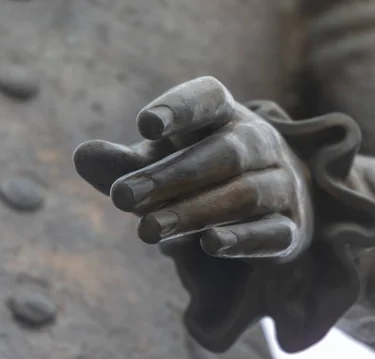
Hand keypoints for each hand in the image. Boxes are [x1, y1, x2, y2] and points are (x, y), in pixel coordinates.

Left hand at [74, 76, 313, 261]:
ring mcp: (281, 185)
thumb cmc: (201, 177)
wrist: (264, 207)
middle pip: (224, 153)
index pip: (209, 99)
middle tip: (122, 198)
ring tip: (147, 231)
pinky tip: (209, 244)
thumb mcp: (162, 166)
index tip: (144, 126)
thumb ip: (125, 165)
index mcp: (226, 117)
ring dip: (195, 211)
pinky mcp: (291, 228)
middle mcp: (260, 144)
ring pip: (245, 194)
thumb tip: (83, 156)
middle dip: (172, 176)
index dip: (180, 108)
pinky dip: (242, 238)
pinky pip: (272, 232)